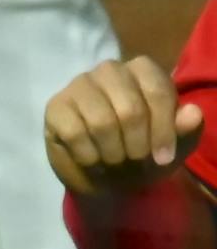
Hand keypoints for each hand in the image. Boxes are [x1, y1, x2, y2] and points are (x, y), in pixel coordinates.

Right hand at [45, 56, 203, 196]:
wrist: (103, 178)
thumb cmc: (140, 156)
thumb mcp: (172, 148)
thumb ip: (187, 130)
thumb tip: (192, 114)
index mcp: (142, 70)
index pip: (158, 93)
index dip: (164, 130)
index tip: (163, 158)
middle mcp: (110, 70)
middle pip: (130, 109)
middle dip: (136, 145)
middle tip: (135, 160)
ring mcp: (79, 86)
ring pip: (101, 122)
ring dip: (112, 153)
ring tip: (114, 162)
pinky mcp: (55, 107)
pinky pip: (75, 134)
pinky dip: (88, 156)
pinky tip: (92, 161)